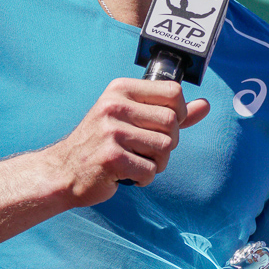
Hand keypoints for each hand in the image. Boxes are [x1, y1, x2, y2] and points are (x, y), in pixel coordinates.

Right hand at [47, 78, 209, 203]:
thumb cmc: (100, 144)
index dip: (179, 113)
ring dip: (157, 163)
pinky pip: (150, 170)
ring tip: (137, 162)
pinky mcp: (111, 157)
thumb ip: (168, 111)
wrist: (63, 171)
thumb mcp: (131, 119)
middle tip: (148, 151)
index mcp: (120, 89)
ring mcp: (111, 131)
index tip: (164, 126)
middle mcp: (114, 106)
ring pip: (165, 148)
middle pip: (172, 123)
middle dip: (168, 144)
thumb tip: (205, 105)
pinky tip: (127, 174)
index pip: (173, 92)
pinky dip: (144, 178)